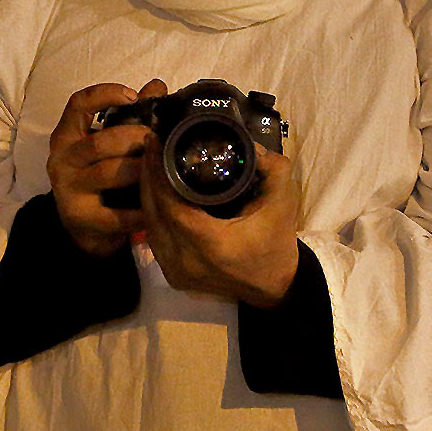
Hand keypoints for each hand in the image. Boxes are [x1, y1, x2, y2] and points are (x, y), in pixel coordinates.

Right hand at [46, 79, 167, 256]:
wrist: (83, 225)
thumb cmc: (99, 175)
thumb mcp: (108, 144)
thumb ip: (130, 115)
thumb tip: (157, 86)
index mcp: (68, 135)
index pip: (77, 105)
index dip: (104, 95)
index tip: (133, 95)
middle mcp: (62, 159)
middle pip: (100, 142)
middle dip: (135, 139)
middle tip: (159, 141)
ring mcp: (68, 188)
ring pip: (108, 173)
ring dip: (140, 170)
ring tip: (161, 170)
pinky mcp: (80, 217)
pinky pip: (115, 213)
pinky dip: (138, 210)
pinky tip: (155, 207)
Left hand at [141, 137, 300, 307]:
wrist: (274, 287)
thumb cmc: (277, 243)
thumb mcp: (283, 201)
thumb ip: (272, 167)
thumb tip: (247, 143)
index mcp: (212, 244)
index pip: (172, 206)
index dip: (159, 174)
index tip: (157, 144)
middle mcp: (187, 262)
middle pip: (153, 213)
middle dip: (149, 177)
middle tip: (151, 146)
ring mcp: (176, 272)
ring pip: (149, 226)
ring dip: (148, 194)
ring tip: (151, 163)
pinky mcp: (172, 276)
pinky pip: (154, 239)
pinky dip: (153, 213)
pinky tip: (156, 192)